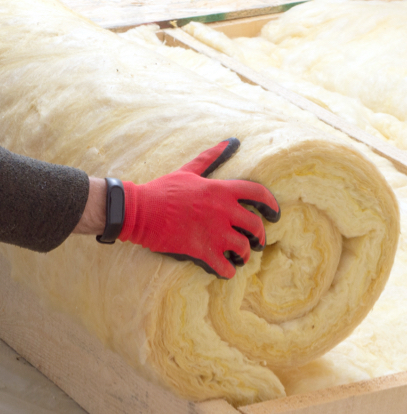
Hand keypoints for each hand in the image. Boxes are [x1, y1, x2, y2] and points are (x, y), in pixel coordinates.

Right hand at [119, 138, 279, 277]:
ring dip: (244, 255)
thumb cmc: (162, 189)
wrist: (139, 211)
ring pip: (243, 248)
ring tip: (239, 258)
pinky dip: (228, 271)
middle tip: (257, 242)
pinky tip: (225, 270)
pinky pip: (225, 266)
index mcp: (221, 190)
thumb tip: (231, 141)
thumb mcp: (189, 170)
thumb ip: (211, 157)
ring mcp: (213, 232)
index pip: (259, 194)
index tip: (275, 214)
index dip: (272, 205)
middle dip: (259, 236)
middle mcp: (223, 211)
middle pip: (255, 226)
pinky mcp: (201, 250)